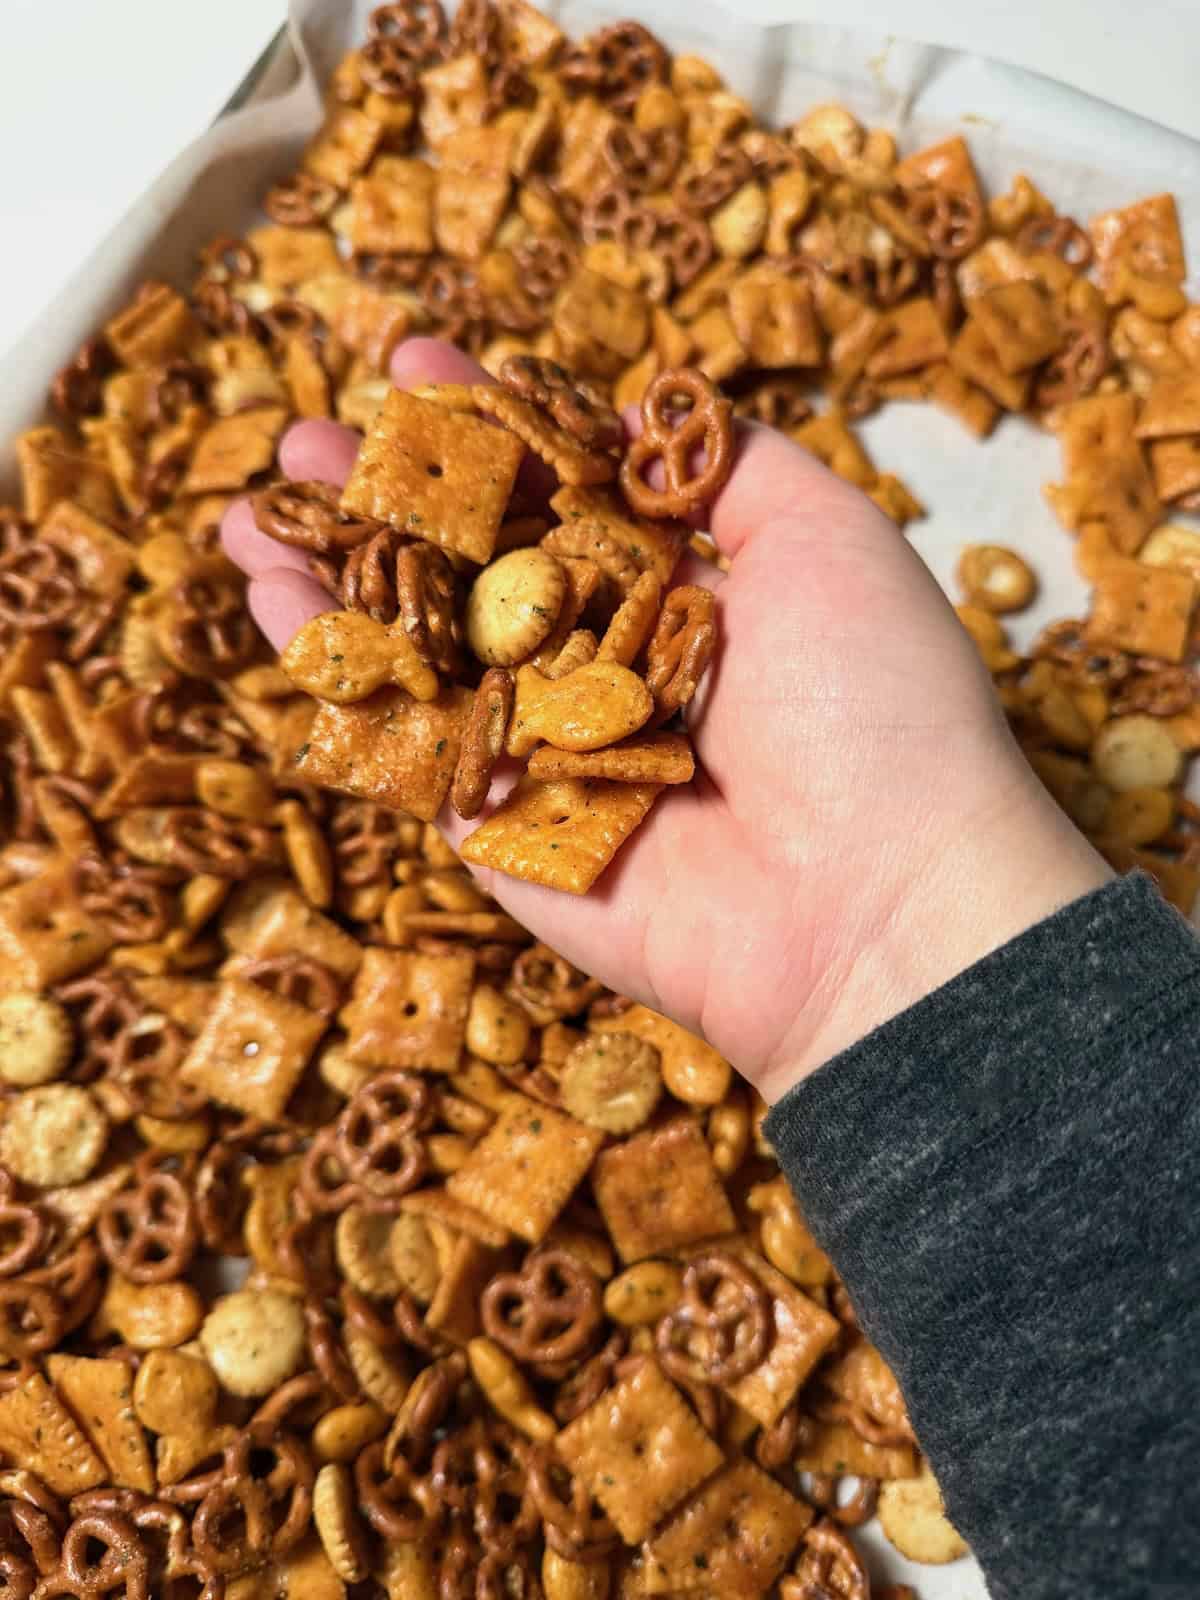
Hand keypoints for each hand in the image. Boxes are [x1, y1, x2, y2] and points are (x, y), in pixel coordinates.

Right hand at [223, 337, 1108, 1101]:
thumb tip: (630, 412)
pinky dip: (332, 675)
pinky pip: (401, 743)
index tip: (414, 364)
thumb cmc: (873, 706)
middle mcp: (606, 666)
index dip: (487, 428)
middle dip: (385, 501)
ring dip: (332, 580)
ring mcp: (547, 750)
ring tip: (250, 513)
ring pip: (420, 653)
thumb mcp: (827, 536)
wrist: (874, 900)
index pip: (561, 493)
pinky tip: (268, 600)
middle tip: (303, 441)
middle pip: (472, 569)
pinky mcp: (499, 831)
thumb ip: (725, 463)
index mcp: (681, 594)